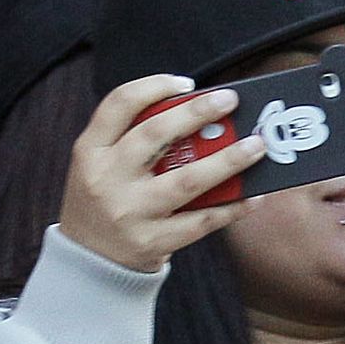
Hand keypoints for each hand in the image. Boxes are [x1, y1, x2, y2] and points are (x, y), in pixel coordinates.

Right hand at [58, 72, 260, 273]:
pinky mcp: (152, 241)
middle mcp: (106, 178)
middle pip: (156, 134)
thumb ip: (133, 141)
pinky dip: (232, 207)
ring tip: (257, 145)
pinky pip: (202, 220)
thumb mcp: (99, 166)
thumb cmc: (104, 199)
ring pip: (187, 180)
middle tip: (230, 100)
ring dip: (228, 160)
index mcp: (89, 151)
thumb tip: (202, 118)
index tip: (187, 83)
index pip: (119, 104)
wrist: (87, 260)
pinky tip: (253, 195)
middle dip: (197, 113)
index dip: (154, 86)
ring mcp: (129, 211)